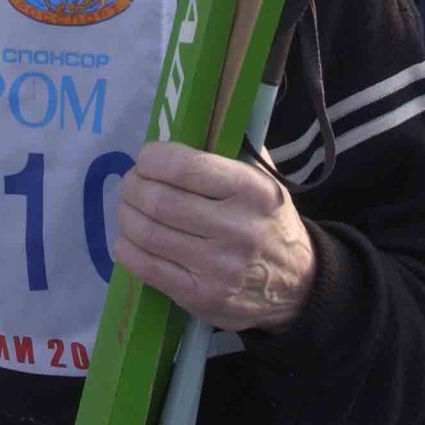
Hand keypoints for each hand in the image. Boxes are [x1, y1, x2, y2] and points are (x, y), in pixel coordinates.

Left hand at [115, 141, 317, 333]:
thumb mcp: (265, 181)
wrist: (299, 284)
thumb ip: (229, 152)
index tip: (146, 158)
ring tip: (127, 207)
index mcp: (253, 191)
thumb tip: (180, 128)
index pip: (185, 166)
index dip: (153, 158)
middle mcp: (237, 229)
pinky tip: (128, 238)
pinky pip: (146, 267)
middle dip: (133, 186)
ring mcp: (217, 267)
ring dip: (126, 215)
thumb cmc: (270, 222)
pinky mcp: (200, 297)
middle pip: (159, 200)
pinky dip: (126, 248)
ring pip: (147, 233)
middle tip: (131, 183)